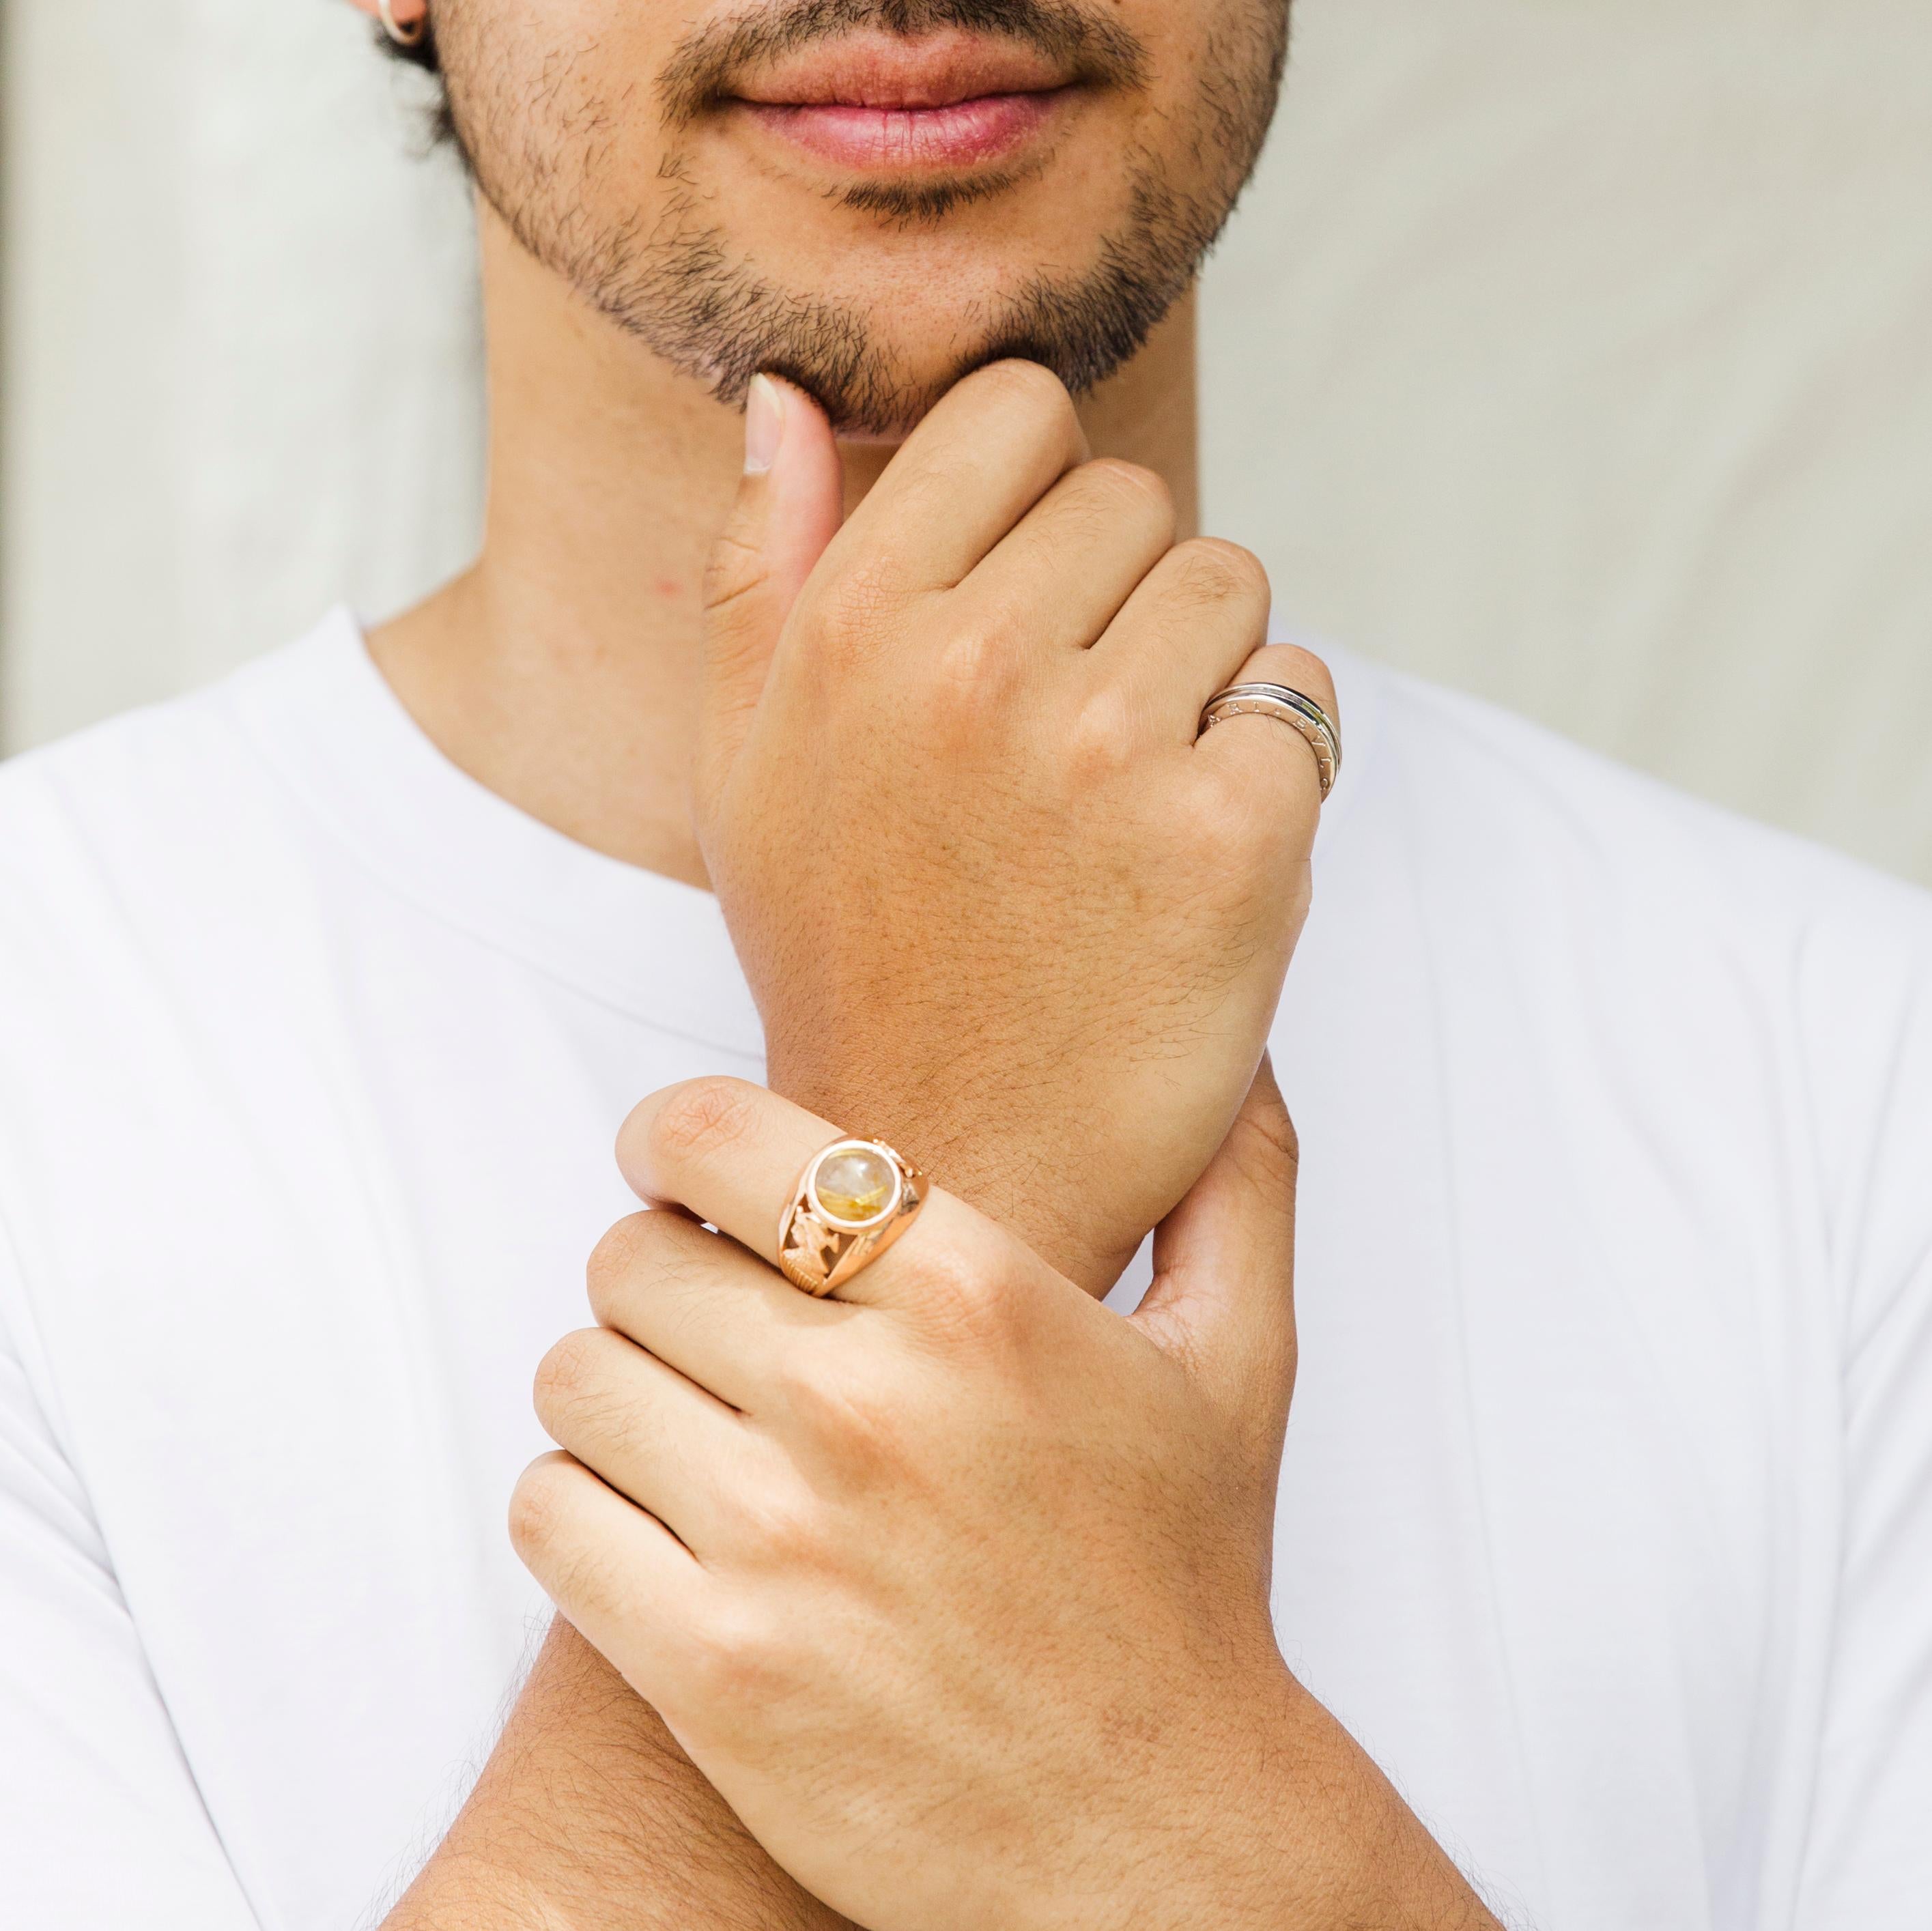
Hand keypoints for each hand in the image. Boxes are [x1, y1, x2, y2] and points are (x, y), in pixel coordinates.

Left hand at [512, 1072, 1494, 1930]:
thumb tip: (1232, 1059)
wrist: (1157, 1842)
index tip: (673, 1168)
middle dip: (653, 1273)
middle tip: (701, 1318)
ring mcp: (781, 1540)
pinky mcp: (712, 1668)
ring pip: (575, 1376)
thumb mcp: (1241, 1363)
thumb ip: (1235, 1183)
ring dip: (610, 1388)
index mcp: (978, 1296)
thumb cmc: (1185, 1590)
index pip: (726, 1139)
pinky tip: (653, 1520)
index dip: (671, 1137)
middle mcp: (869, 1401)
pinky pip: (549, 1513)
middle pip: (632, 1258)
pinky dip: (576, 1503)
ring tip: (681, 1421)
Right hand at [696, 363, 1336, 1289]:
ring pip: (1232, 587)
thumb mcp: (746, 768)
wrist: (950, 1166)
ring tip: (1126, 803)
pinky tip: (1191, 855)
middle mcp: (975, 668)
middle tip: (1070, 743)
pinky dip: (1272, 764)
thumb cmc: (849, 964)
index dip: (1039, 498)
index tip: (1031, 598)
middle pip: (1135, 501)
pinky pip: (1305, 699)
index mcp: (852, 627)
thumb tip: (786, 398)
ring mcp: (1108, 751)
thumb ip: (759, 572)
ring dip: (1203, 678)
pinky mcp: (1232, 837)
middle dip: (1120, 602)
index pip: (1016, 412)